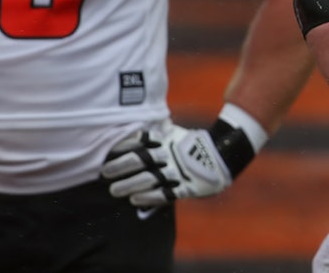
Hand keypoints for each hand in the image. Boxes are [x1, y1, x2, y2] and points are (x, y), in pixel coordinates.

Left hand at [101, 122, 243, 207]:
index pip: (141, 141)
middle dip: (120, 167)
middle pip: (140, 160)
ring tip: (115, 190)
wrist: (223, 156)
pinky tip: (135, 200)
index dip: (123, 146)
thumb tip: (137, 129)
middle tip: (105, 173)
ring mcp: (177, 172)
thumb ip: (158, 132)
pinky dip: (149, 197)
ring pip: (149, 178)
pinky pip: (165, 193)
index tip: (109, 151)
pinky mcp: (186, 187)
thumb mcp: (176, 133)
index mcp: (167, 140)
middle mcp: (170, 155)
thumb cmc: (194, 145)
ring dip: (129, 184)